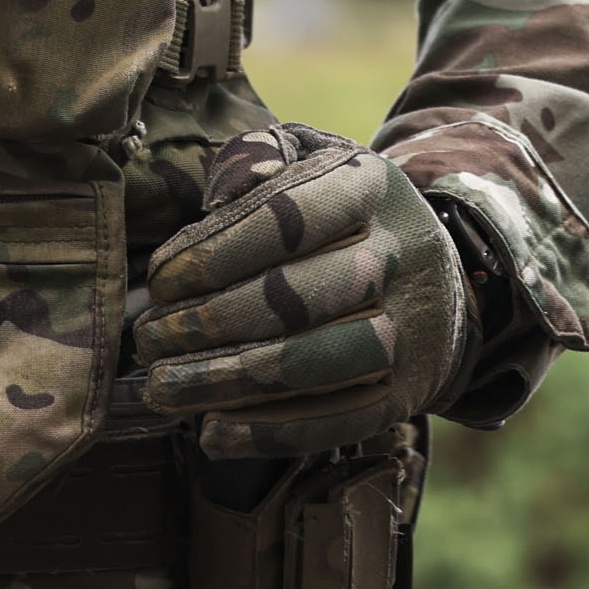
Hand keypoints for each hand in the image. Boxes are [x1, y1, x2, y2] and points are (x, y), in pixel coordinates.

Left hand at [134, 123, 468, 457]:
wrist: (438, 280)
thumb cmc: (342, 215)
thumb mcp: (310, 158)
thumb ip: (257, 155)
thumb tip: (223, 191)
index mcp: (369, 183)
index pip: (289, 217)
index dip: (214, 251)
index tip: (161, 278)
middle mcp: (398, 254)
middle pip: (296, 297)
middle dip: (208, 322)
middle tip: (149, 338)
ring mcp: (406, 328)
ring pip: (310, 364)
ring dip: (225, 381)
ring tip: (163, 386)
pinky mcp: (403, 392)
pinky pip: (333, 422)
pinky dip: (267, 433)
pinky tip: (212, 432)